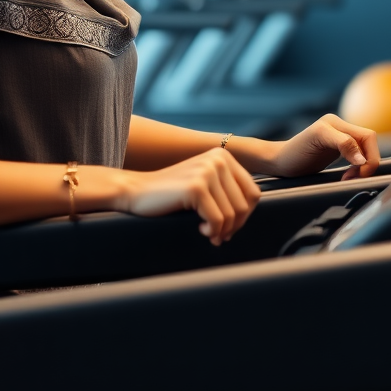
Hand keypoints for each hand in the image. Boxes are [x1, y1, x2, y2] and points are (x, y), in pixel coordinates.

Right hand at [118, 149, 260, 244]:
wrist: (136, 191)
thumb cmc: (170, 193)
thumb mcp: (203, 181)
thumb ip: (226, 188)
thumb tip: (249, 211)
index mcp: (222, 156)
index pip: (253, 192)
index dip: (245, 215)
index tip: (229, 226)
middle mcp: (218, 159)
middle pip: (245, 205)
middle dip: (234, 226)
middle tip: (218, 234)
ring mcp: (207, 172)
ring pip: (233, 214)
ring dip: (222, 230)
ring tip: (208, 232)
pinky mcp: (196, 187)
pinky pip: (218, 220)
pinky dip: (212, 231)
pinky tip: (200, 229)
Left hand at [270, 114, 379, 180]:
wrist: (279, 162)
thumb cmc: (293, 153)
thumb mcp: (317, 141)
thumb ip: (342, 143)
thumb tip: (363, 158)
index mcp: (335, 122)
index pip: (367, 136)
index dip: (368, 156)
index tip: (357, 172)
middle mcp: (339, 127)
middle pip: (370, 143)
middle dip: (368, 162)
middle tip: (355, 177)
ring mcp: (339, 138)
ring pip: (366, 151)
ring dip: (363, 166)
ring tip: (349, 177)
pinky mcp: (338, 149)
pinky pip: (359, 156)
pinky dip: (358, 167)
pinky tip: (348, 175)